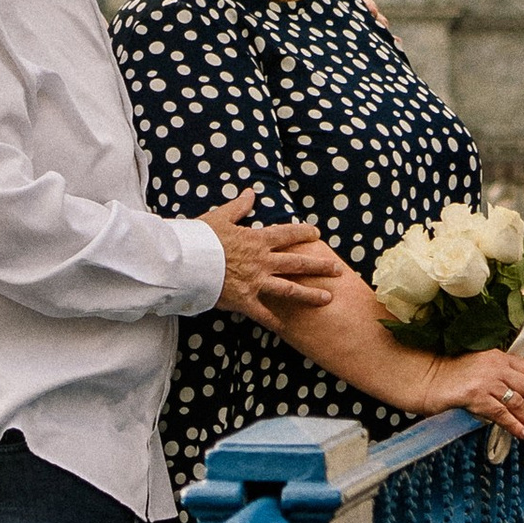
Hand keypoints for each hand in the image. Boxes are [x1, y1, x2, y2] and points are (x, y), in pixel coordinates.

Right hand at [202, 187, 340, 325]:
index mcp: (257, 240)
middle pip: (298, 263)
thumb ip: (238, 207)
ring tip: (327, 299)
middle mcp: (262, 261)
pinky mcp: (245, 299)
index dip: (304, 232)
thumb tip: (251, 193)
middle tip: (337, 269)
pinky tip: (286, 329)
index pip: (287, 234)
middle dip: (320, 266)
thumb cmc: (201, 237)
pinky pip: (263, 314)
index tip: (316, 233)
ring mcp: (256, 282)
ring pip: (290, 289)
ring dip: (310, 295)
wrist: (186, 261)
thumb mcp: (220, 217)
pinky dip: (274, 322)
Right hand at [428, 348, 523, 438]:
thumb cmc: (448, 375)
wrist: (424, 379)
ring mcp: (486, 381)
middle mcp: (495, 365)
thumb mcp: (477, 367)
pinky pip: (503, 414)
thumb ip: (497, 374)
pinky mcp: (476, 396)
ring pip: (518, 402)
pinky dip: (516, 426)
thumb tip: (518, 394)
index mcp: (497, 356)